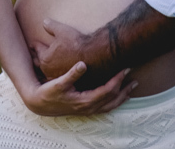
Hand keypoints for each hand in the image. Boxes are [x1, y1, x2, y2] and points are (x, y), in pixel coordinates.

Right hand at [18, 61, 135, 116]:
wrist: (39, 104)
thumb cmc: (49, 93)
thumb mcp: (58, 83)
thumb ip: (71, 74)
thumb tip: (83, 64)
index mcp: (84, 101)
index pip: (107, 90)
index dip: (117, 80)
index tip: (125, 69)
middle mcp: (88, 107)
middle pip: (113, 99)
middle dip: (124, 88)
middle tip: (135, 77)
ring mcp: (88, 110)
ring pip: (110, 105)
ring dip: (122, 96)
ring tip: (132, 87)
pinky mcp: (85, 109)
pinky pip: (105, 107)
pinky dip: (114, 101)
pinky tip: (118, 95)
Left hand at [33, 18, 94, 83]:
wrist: (93, 56)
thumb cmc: (76, 43)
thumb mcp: (61, 30)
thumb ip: (51, 26)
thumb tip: (44, 21)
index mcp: (45, 58)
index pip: (37, 49)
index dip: (35, 45)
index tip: (33, 44)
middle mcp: (48, 69)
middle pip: (39, 63)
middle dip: (36, 57)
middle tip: (35, 54)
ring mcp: (58, 76)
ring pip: (48, 72)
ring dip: (46, 67)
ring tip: (46, 65)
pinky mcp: (67, 80)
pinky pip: (58, 76)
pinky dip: (56, 73)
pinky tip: (58, 72)